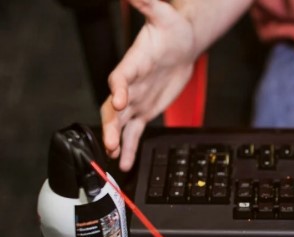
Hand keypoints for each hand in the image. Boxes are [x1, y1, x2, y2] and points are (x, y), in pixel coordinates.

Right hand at [101, 0, 196, 170]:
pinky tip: (125, 162)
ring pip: (121, 123)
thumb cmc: (170, 28)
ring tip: (115, 156)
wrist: (181, 44)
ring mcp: (135, 99)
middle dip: (112, 124)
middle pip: (114, 106)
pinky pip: (133, 132)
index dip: (118, 88)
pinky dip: (129, 147)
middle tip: (111, 140)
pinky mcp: (143, 110)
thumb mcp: (163, 14)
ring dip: (117, 140)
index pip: (120, 76)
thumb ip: (147, 4)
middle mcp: (129, 84)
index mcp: (132, 63)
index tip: (119, 99)